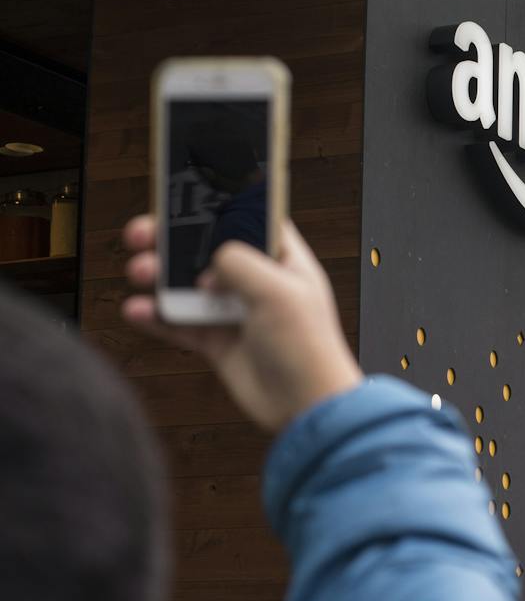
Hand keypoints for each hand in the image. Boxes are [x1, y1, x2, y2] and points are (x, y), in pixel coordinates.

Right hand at [121, 216, 361, 431]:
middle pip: (206, 248)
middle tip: (143, 234)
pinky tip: (139, 310)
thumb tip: (209, 263)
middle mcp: (259, 283)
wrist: (307, 407)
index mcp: (283, 261)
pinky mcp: (219, 342)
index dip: (217, 205)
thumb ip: (240, 262)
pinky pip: (180, 322)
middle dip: (172, 239)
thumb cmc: (309, 349)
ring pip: (186, 283)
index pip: (248, 218)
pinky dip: (157, 316)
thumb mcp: (278, 291)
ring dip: (159, 276)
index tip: (183, 193)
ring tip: (141, 273)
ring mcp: (237, 312)